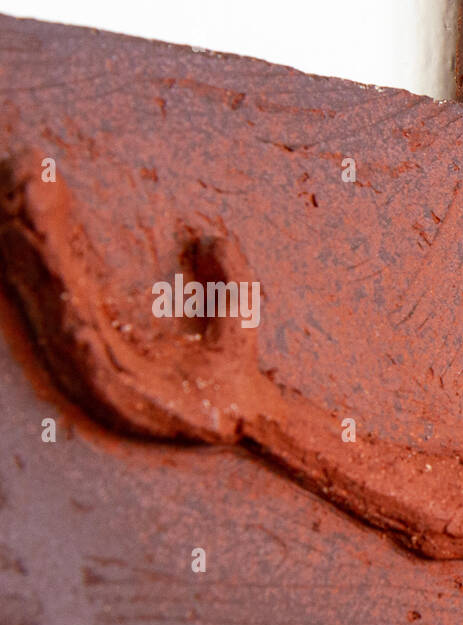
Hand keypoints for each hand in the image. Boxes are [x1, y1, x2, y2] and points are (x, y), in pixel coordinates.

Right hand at [1, 162, 261, 442]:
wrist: (248, 420)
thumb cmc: (232, 371)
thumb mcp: (237, 311)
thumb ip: (231, 274)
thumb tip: (212, 238)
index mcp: (108, 322)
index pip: (70, 267)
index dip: (52, 227)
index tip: (38, 179)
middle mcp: (96, 345)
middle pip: (55, 282)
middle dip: (37, 235)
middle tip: (27, 183)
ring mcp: (103, 372)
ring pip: (66, 315)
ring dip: (49, 271)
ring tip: (35, 222)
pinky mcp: (122, 399)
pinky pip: (95, 364)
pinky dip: (82, 337)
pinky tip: (74, 312)